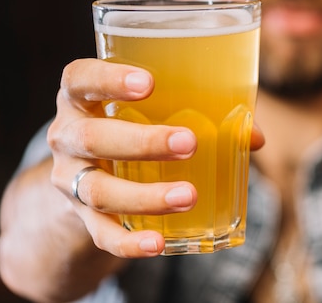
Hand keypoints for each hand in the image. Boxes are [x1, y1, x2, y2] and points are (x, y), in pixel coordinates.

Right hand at [47, 58, 264, 257]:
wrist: (87, 173)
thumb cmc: (131, 127)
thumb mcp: (151, 111)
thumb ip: (199, 114)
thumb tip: (253, 136)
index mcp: (82, 98)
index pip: (80, 78)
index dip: (108, 79)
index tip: (147, 82)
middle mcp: (68, 136)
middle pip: (92, 138)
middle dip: (141, 142)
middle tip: (188, 143)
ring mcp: (69, 179)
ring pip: (97, 190)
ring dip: (144, 195)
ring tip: (187, 195)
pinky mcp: (80, 216)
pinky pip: (100, 234)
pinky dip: (129, 242)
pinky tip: (159, 243)